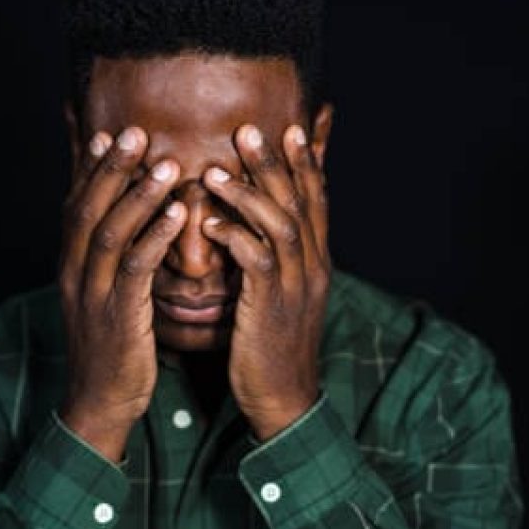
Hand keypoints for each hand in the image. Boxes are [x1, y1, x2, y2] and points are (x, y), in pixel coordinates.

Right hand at [58, 127, 186, 459]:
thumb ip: (111, 259)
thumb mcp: (102, 296)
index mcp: (71, 266)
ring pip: (110, 233)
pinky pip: (136, 270)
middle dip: (110, 168)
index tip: (109, 133)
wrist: (100, 401)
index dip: (91, 169)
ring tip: (164, 162)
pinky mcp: (118, 317)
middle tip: (134, 131)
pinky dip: (155, 237)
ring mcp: (93, 295)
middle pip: (88, 209)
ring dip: (137, 195)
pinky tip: (177, 213)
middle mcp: (75, 274)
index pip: (76, 206)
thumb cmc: (111, 344)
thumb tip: (126, 225)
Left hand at [202, 124, 330, 439]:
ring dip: (250, 194)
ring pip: (280, 225)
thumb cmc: (275, 345)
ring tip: (219, 169)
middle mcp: (313, 268)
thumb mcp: (285, 296)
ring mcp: (296, 287)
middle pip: (300, 204)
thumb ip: (278, 259)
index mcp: (318, 263)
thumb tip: (260, 229)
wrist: (284, 398)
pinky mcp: (270, 306)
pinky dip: (235, 236)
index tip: (292, 130)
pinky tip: (211, 223)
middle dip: (277, 164)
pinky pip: (256, 261)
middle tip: (251, 130)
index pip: (318, 203)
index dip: (307, 165)